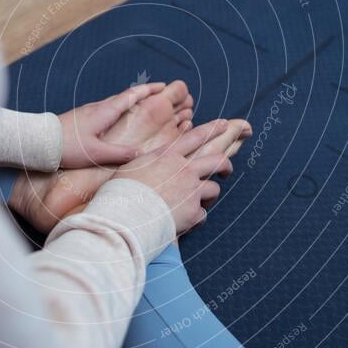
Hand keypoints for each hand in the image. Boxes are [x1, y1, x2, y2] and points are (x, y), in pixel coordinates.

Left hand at [58, 83, 166, 167]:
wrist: (38, 141)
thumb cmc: (66, 146)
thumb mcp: (96, 153)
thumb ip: (120, 154)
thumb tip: (141, 154)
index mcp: (105, 111)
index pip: (132, 95)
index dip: (149, 90)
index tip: (164, 86)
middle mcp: (98, 107)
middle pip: (126, 96)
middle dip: (144, 93)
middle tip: (160, 93)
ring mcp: (89, 111)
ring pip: (116, 102)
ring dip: (132, 100)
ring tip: (143, 104)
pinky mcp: (82, 117)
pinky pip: (107, 109)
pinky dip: (120, 108)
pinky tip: (118, 118)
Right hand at [112, 119, 231, 233]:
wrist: (125, 215)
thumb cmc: (121, 191)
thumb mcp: (131, 166)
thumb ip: (147, 161)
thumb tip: (147, 160)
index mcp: (168, 155)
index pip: (195, 137)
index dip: (211, 129)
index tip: (223, 124)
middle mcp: (184, 170)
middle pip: (216, 161)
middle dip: (225, 165)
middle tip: (225, 171)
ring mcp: (191, 190)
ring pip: (214, 189)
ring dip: (209, 197)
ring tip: (200, 203)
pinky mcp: (193, 211)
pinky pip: (202, 215)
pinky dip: (196, 219)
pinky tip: (185, 222)